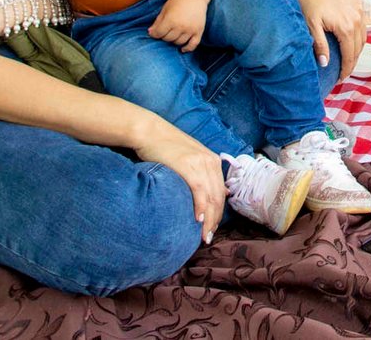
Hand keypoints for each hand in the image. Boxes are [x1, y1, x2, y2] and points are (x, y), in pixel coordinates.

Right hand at [137, 126, 224, 243]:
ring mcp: (200, 163)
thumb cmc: (166, 148)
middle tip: (207, 238)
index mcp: (212, 161)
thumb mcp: (190, 159)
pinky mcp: (188, 166)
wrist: (149, 132)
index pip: (221, 193)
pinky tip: (198, 219)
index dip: (218, 213)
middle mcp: (210, 162)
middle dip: (215, 221)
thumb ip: (203, 174)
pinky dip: (200, 207)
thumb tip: (218, 194)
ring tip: (203, 236)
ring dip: (208, 219)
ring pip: (210, 197)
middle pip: (218, 198)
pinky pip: (199, 191)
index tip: (212, 228)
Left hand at [149, 0, 208, 51]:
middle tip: (165, 31)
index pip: (159, 33)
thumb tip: (150, 33)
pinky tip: (182, 49)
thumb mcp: (165, 9)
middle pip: (168, 39)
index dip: (154, 34)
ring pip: (179, 42)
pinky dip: (187, 48)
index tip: (154, 32)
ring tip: (173, 34)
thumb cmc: (178, 1)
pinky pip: (193, 45)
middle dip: (164, 36)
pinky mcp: (199, 31)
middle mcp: (181, 26)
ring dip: (174, 40)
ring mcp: (190, 29)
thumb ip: (158, 21)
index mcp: (171, 19)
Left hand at [296, 0, 366, 77]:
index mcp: (346, 28)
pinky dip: (360, 36)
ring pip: (363, 38)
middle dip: (352, 62)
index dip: (346, 69)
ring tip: (348, 59)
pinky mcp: (360, 4)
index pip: (349, 55)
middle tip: (344, 72)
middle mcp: (357, 21)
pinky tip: (352, 40)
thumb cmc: (311, 1)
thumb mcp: (312, 25)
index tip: (341, 79)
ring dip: (357, 50)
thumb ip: (320, 45)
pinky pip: (364, 26)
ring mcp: (360, 12)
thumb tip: (325, 64)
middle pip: (358, 48)